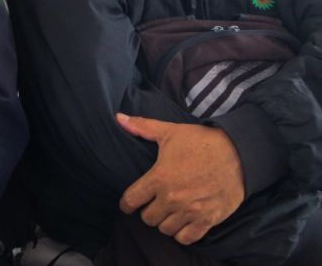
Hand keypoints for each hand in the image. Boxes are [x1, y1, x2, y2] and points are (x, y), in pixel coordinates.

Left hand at [117, 114, 243, 245]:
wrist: (238, 152)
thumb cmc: (201, 141)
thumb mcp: (170, 132)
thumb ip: (142, 127)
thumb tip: (118, 118)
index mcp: (160, 178)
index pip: (131, 200)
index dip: (126, 203)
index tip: (128, 203)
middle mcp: (173, 197)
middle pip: (148, 218)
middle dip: (148, 211)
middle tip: (154, 203)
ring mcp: (191, 210)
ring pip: (165, 229)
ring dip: (165, 221)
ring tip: (169, 211)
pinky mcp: (209, 219)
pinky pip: (186, 238)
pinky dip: (182, 233)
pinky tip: (183, 221)